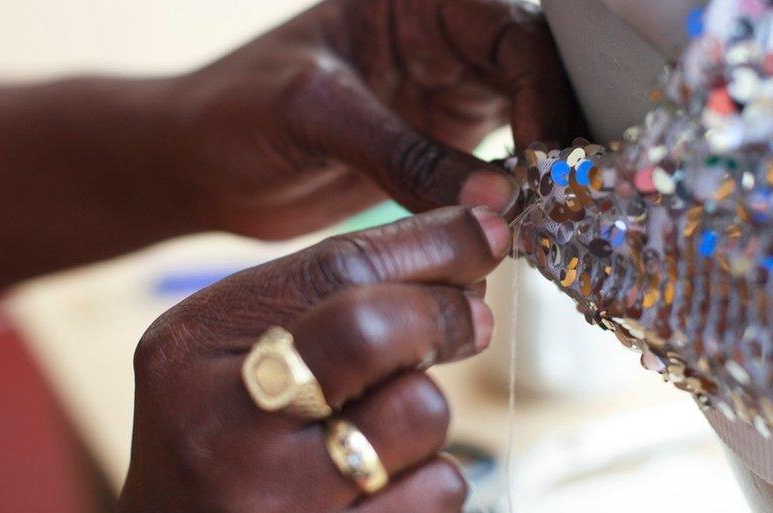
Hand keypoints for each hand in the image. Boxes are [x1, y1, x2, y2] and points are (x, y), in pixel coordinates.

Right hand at [102, 206, 510, 512]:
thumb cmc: (224, 442)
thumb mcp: (235, 355)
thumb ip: (326, 303)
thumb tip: (463, 266)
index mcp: (193, 349)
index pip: (334, 268)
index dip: (431, 241)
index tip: (487, 230)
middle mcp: (225, 426)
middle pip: (372, 328)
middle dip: (443, 312)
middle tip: (474, 318)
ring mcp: (277, 505)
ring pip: (421, 411)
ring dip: (425, 410)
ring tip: (384, 429)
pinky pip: (439, 490)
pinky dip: (431, 479)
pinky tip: (384, 489)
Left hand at [163, 0, 581, 236]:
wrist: (200, 168)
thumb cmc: (233, 115)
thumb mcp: (314, 115)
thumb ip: (403, 152)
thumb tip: (499, 201)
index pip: (508, 30)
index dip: (542, 87)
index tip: (551, 154)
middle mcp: (440, 38)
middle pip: (536, 70)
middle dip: (559, 125)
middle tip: (573, 189)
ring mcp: (445, 92)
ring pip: (528, 117)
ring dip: (546, 162)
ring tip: (559, 211)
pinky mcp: (441, 146)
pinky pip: (498, 163)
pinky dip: (516, 192)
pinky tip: (525, 222)